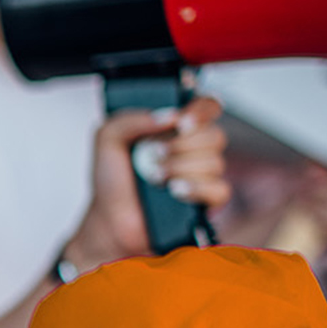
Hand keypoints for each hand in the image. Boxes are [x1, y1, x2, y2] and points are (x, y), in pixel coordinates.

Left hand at [70, 97, 230, 268]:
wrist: (109, 220)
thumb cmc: (111, 180)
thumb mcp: (107, 138)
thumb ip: (131, 118)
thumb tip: (170, 115)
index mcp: (177, 128)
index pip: (208, 107)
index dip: (201, 111)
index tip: (180, 122)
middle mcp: (195, 149)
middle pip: (214, 135)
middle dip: (180, 145)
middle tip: (152, 155)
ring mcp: (203, 176)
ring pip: (215, 162)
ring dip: (180, 168)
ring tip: (154, 178)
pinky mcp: (206, 202)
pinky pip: (219, 190)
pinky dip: (196, 189)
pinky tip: (174, 192)